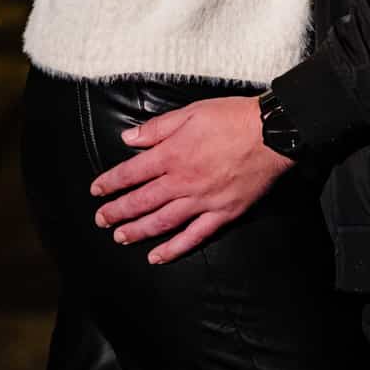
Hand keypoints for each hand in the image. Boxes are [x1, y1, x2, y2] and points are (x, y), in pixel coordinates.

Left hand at [88, 96, 291, 262]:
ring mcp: (203, 201)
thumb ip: (157, 128)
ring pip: (162, 222)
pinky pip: (194, 236)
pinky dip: (174, 249)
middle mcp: (183, 181)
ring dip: (138, 232)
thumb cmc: (232, 118)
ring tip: (120, 238)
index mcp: (172, 155)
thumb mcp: (190, 113)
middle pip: (142, 201)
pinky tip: (158, 257)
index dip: (111, 183)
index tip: (96, 191)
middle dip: (117, 211)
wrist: (273, 133)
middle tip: (100, 220)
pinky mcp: (223, 214)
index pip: (132, 173)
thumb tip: (128, 139)